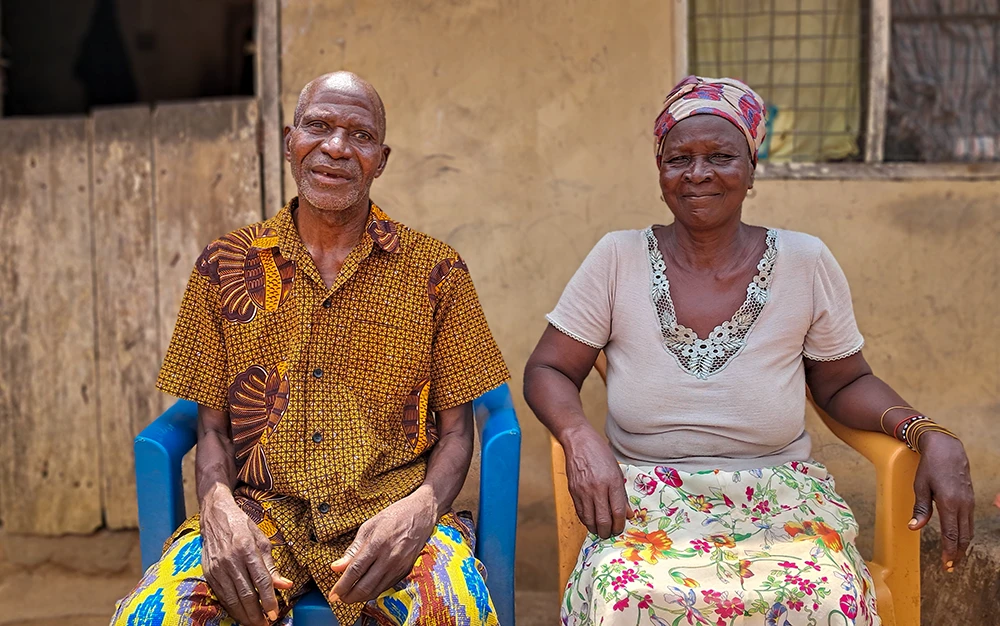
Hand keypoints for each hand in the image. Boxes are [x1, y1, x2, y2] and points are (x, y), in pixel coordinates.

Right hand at [201, 487, 292, 624]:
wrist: (215, 515)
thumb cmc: (242, 526)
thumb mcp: (262, 540)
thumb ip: (272, 565)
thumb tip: (285, 585)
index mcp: (247, 549)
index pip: (261, 581)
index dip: (268, 600)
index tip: (275, 613)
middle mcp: (231, 560)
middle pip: (245, 594)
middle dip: (256, 614)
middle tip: (265, 624)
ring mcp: (217, 567)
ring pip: (232, 599)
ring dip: (244, 615)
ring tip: (254, 624)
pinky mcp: (208, 572)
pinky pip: (221, 595)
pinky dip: (231, 607)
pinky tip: (240, 613)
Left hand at [328, 488, 437, 603]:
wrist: (421, 513)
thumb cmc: (394, 516)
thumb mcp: (368, 526)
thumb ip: (352, 549)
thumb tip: (336, 567)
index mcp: (377, 544)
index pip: (355, 571)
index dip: (341, 586)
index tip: (332, 593)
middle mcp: (389, 558)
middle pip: (365, 587)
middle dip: (348, 597)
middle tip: (338, 597)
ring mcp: (399, 566)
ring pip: (376, 591)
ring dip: (360, 597)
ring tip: (349, 595)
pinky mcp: (406, 570)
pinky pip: (387, 587)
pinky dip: (374, 591)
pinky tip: (366, 588)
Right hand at [563, 425, 632, 538]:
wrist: (579, 442)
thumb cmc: (600, 453)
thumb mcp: (616, 471)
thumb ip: (622, 494)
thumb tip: (628, 513)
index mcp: (612, 482)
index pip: (617, 511)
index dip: (619, 524)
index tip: (620, 528)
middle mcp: (598, 488)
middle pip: (603, 519)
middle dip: (608, 531)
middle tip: (610, 534)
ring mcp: (583, 490)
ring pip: (590, 519)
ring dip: (596, 529)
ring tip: (601, 531)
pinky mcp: (573, 491)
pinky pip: (580, 512)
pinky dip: (586, 520)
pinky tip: (590, 522)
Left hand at [908, 432, 974, 570]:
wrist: (947, 448)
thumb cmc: (929, 466)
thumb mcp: (920, 487)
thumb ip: (920, 509)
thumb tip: (914, 528)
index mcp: (949, 503)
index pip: (951, 535)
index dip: (949, 551)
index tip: (946, 564)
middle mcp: (963, 505)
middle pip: (963, 537)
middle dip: (957, 553)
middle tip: (950, 566)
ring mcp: (969, 502)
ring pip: (968, 530)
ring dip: (962, 545)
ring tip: (954, 556)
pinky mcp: (970, 499)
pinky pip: (969, 522)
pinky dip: (965, 534)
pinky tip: (958, 538)